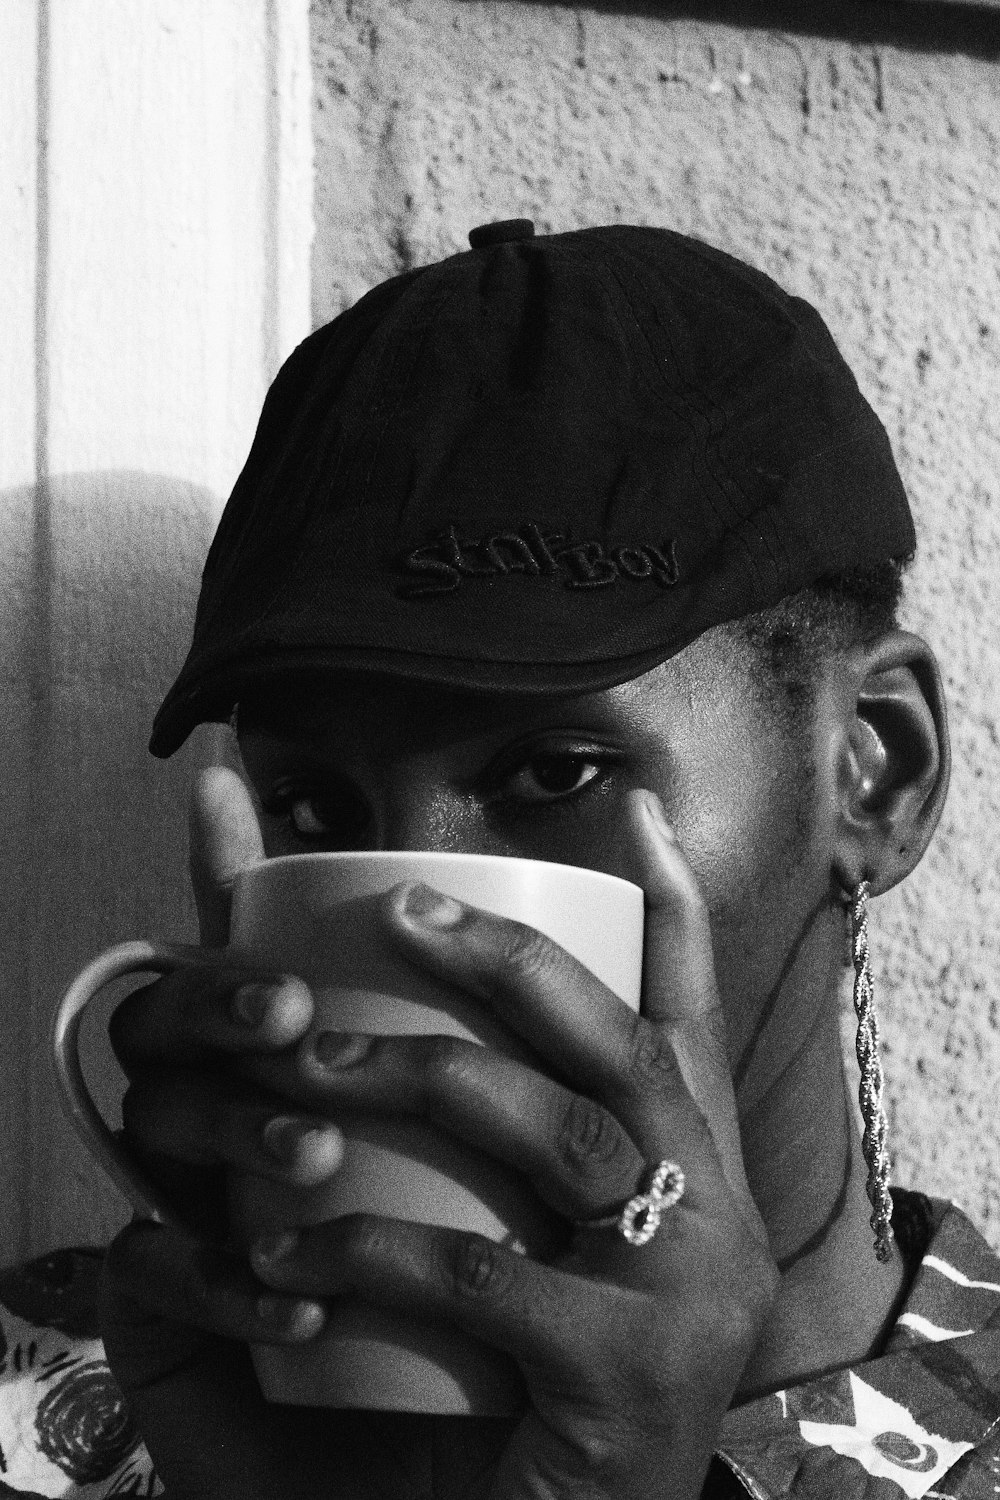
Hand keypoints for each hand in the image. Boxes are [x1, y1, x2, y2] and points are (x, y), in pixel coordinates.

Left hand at [103, 772, 777, 1498]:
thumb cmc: (503, 1394)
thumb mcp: (490, 1246)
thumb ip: (441, 1144)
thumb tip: (341, 1020)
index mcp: (685, 1166)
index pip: (689, 1016)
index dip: (673, 910)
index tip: (635, 810)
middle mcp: (710, 1210)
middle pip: (619, 1041)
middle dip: (506, 956)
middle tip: (394, 904)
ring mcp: (687, 1290)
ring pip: (557, 1128)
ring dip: (417, 1076)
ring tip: (301, 1064)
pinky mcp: (635, 1378)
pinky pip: (484, 1276)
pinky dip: (371, 1254)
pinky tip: (284, 1256)